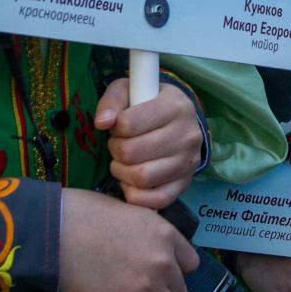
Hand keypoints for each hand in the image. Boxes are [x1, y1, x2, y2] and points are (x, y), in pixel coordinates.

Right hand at [57, 188, 198, 291]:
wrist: (55, 233)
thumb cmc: (84, 215)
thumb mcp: (130, 212)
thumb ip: (148, 233)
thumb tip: (148, 247)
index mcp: (165, 233)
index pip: (191, 262)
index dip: (175, 269)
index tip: (161, 273)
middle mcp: (163, 261)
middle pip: (182, 289)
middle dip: (165, 291)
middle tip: (143, 289)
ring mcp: (147, 287)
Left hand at [96, 79, 203, 208]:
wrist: (178, 122)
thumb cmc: (149, 104)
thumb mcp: (130, 90)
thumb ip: (112, 101)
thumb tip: (102, 123)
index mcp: (175, 106)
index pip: (128, 124)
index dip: (115, 127)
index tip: (119, 126)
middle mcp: (188, 135)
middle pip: (132, 153)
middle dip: (116, 150)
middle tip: (119, 145)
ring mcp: (188, 162)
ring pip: (142, 178)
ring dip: (122, 172)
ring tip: (123, 162)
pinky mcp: (185, 184)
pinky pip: (156, 200)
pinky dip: (135, 195)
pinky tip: (130, 182)